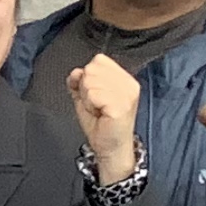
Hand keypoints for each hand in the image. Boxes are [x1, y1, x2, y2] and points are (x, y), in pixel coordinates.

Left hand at [69, 50, 143, 185]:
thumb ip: (80, 79)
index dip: (88, 77)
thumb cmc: (100, 122)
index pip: (98, 60)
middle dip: (86, 89)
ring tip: (98, 110)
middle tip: (96, 105)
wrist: (109, 146)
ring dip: (87, 99)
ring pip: (90, 82)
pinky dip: (90, 105)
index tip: (95, 95)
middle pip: (91, 69)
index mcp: (124, 78)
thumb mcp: (86, 95)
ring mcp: (127, 94)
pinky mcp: (121, 106)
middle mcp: (129, 84)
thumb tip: (76, 72)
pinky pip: (93, 94)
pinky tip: (100, 114)